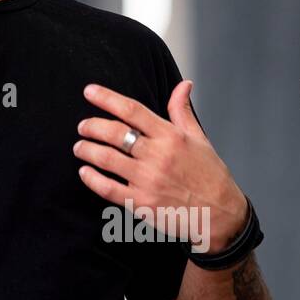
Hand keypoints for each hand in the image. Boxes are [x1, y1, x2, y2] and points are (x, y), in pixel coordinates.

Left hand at [73, 80, 247, 252]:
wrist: (221, 214)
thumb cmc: (210, 175)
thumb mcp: (199, 139)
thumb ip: (183, 111)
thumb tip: (184, 85)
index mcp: (170, 136)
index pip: (132, 110)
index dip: (106, 98)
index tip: (89, 91)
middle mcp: (157, 156)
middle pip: (114, 133)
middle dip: (91, 126)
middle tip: (82, 126)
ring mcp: (148, 180)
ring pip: (106, 158)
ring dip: (86, 150)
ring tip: (79, 147)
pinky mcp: (141, 203)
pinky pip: (108, 188)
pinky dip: (91, 178)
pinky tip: (85, 172)